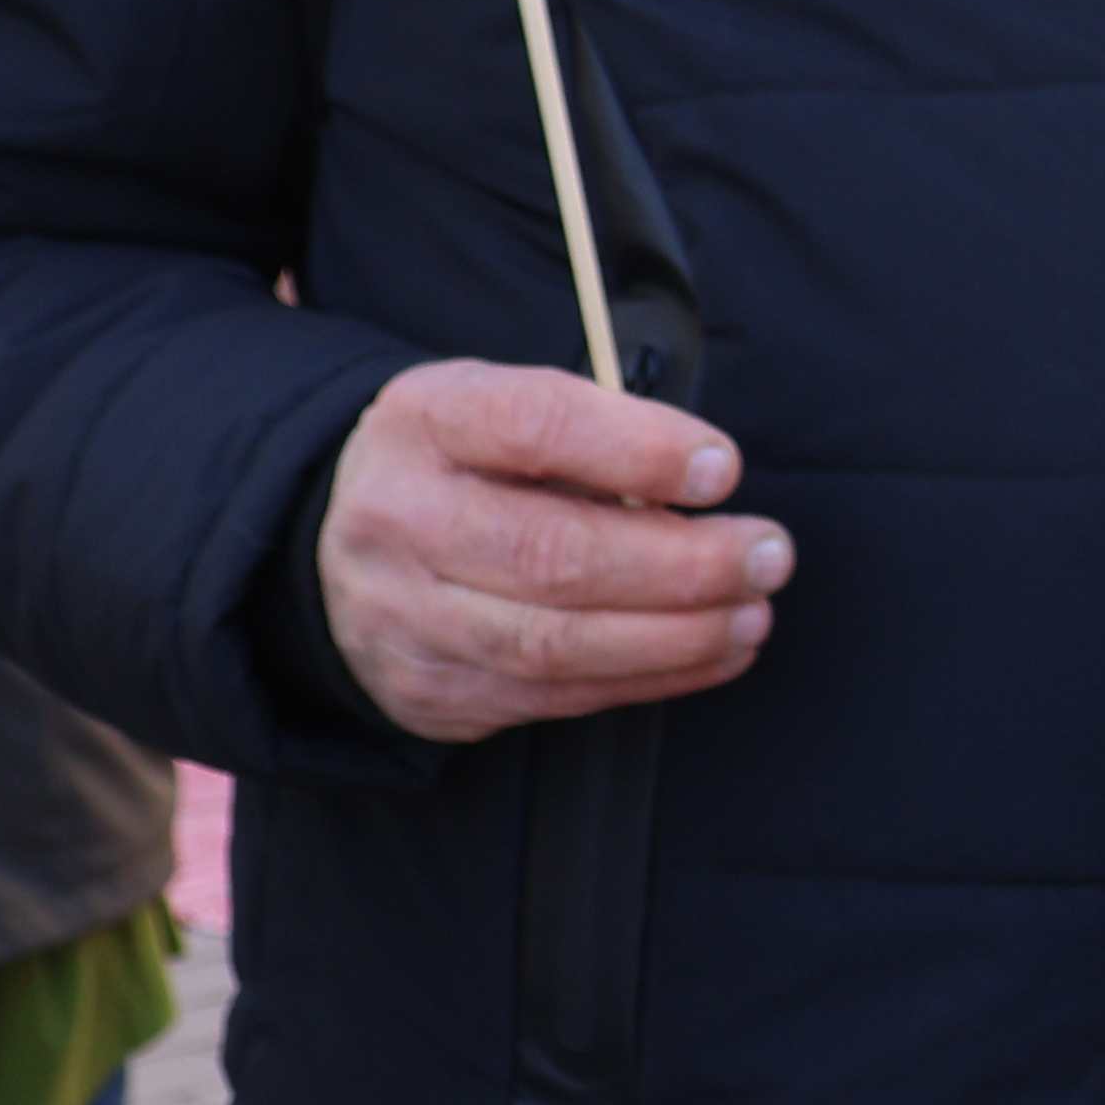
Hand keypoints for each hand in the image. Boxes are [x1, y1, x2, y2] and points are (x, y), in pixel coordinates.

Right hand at [316, 361, 787, 748]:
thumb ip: (594, 434)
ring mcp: (406, 616)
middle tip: (767, 553)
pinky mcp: (431, 692)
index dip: (640, 449)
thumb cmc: (464, 464)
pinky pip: (555, 696)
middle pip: (552, 554)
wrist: (338, 546)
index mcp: (426, 422)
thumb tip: (702, 485)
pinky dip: (651, 678)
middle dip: (683, 564)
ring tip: (753, 611)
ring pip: (556, 642)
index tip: (723, 469)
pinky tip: (715, 651)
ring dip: (678, 634)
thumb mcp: (503, 408)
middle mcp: (401, 519)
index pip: (534, 427)